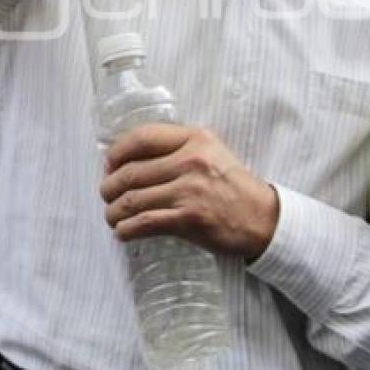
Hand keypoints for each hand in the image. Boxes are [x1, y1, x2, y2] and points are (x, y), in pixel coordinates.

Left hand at [100, 123, 278, 261]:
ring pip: (133, 199)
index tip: (109, 164)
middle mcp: (191, 161)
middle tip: (106, 194)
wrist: (263, 219)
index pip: (143, 137)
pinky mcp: (189, 220)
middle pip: (131, 171)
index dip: (117, 152)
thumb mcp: (212, 153)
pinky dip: (127, 229)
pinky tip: (123, 232)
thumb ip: (179, 149)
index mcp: (195, 139)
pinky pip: (144, 223)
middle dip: (110, 186)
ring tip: (111, 216)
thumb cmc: (234, 187)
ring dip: (114, 211)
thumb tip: (132, 159)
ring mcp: (189, 191)